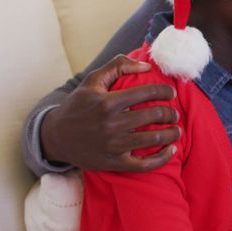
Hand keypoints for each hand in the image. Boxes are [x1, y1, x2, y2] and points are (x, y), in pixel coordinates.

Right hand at [41, 55, 179, 171]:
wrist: (55, 137)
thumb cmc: (77, 106)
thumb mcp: (92, 81)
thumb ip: (117, 66)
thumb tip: (146, 65)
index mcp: (108, 102)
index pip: (148, 92)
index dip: (165, 91)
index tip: (171, 93)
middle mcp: (112, 124)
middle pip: (154, 115)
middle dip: (171, 113)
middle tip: (174, 113)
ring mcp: (113, 145)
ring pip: (153, 139)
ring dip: (171, 133)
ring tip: (176, 129)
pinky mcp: (113, 163)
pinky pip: (144, 164)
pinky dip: (162, 158)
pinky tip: (171, 150)